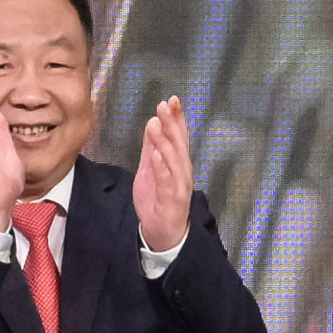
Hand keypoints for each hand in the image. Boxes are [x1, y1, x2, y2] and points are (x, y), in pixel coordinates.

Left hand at [130, 97, 194, 263]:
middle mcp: (182, 172)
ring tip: (157, 124)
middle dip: (172, 124)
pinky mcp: (171, 201)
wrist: (162, 233)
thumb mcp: (151, 168)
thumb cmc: (158, 199)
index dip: (177, 118)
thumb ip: (152, 147)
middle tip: (165, 105)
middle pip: (178, 145)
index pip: (179, 137)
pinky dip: (162, 169)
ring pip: (174, 161)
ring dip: (166, 142)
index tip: (172, 99)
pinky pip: (167, 183)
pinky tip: (157, 155)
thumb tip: (153, 122)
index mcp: (177, 163)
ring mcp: (178, 187)